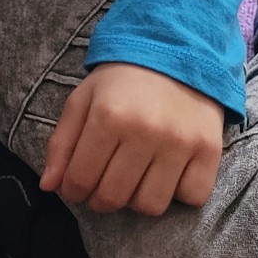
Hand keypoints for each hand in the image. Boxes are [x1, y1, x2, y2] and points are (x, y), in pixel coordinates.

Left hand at [40, 62, 223, 215]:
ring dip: (138, 199)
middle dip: (101, 200)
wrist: (176, 52)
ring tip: (135, 178)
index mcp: (107, 116)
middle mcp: (145, 130)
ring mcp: (180, 142)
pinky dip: (179, 193)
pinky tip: (168, 173)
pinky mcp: (208, 149)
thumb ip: (62, 143)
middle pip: (114, 197)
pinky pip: (192, 197)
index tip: (77, 188)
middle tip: (104, 186)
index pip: (81, 179)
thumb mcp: (83, 100)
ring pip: (151, 205)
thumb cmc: (122, 81)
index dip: (73, 191)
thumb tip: (49, 186)